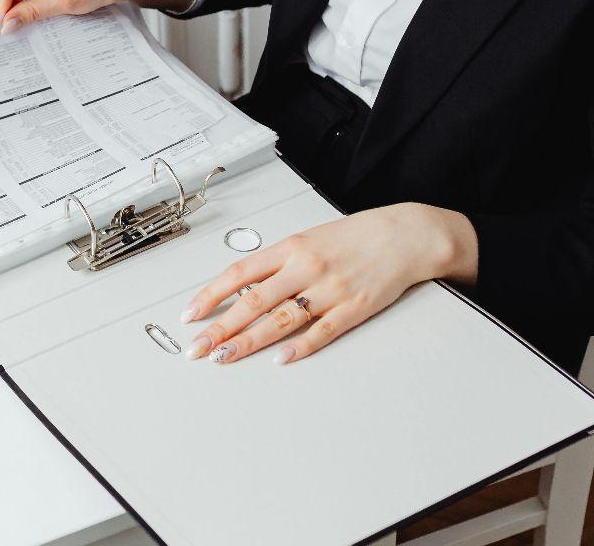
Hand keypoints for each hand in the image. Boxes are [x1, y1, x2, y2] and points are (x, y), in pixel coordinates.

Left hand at [178, 203, 477, 365]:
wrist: (403, 235)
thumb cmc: (354, 238)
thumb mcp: (308, 239)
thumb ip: (276, 264)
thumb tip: (241, 287)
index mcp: (290, 249)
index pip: (239, 273)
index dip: (211, 296)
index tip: (190, 316)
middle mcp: (305, 268)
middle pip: (253, 301)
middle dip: (220, 328)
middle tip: (197, 349)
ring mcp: (329, 289)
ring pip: (281, 319)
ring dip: (249, 341)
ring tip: (224, 357)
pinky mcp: (354, 308)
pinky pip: (322, 331)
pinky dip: (299, 346)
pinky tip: (280, 359)